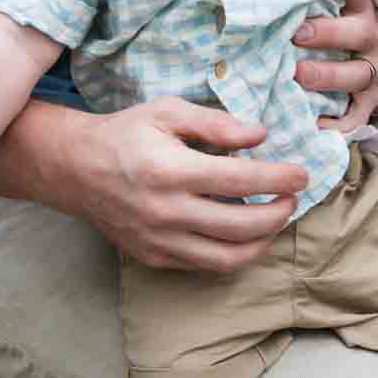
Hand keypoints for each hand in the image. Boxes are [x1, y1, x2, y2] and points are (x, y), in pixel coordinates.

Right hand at [60, 97, 308, 270]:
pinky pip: (204, 265)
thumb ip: (215, 123)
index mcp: (170, 170)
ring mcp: (159, 240)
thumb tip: (260, 136)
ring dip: (262, 242)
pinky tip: (243, 233)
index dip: (279, 178)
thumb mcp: (167, 111)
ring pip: (227, 258)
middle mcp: (166, 211)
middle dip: (279, 213)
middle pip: (242, 226)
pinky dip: (232, 253)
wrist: (75, 169)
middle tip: (292, 197)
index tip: (302, 173)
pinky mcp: (154, 257)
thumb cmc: (125, 134)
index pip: (241, 180)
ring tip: (275, 220)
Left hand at [291, 0, 377, 130]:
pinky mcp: (367, 101)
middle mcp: (369, 37)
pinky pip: (357, 115)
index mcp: (358, 8)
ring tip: (298, 76)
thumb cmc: (329, 23)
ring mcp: (371, 70)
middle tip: (296, 37)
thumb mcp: (324, 3)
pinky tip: (315, 125)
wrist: (365, 51)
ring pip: (358, 75)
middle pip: (358, 34)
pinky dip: (339, 124)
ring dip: (328, 76)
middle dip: (328, 35)